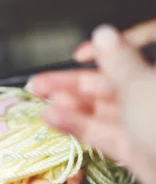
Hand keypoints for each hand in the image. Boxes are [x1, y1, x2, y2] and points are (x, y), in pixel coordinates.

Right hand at [30, 20, 155, 183]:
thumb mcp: (142, 86)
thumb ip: (118, 60)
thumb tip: (104, 33)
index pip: (136, 49)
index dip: (106, 48)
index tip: (81, 54)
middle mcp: (154, 96)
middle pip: (112, 81)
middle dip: (74, 81)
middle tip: (40, 82)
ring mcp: (146, 125)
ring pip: (105, 108)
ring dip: (71, 104)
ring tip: (42, 101)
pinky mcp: (137, 151)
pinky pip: (104, 133)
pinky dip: (78, 126)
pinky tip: (53, 119)